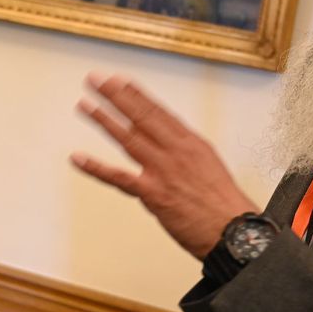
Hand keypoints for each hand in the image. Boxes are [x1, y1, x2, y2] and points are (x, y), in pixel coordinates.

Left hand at [70, 72, 257, 257]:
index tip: (118, 80)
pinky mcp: (154, 194)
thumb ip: (184, 152)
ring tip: (84, 105)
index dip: (135, 94)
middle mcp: (176, 151)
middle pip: (141, 117)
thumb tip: (167, 142)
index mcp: (190, 143)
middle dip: (116, 95)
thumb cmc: (223, 204)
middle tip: (96, 80)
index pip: (158, 111)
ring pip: (128, 138)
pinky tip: (78, 158)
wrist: (234, 231)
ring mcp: (163, 171)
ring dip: (104, 119)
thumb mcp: (208, 165)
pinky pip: (119, 178)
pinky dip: (96, 168)